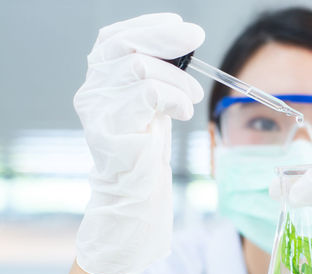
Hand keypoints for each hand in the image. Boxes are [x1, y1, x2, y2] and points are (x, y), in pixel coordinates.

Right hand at [73, 13, 204, 273]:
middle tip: (196, 37)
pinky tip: (184, 111)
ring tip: (192, 97)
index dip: (146, 26)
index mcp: (100, 78)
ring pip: (140, 71)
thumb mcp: (153, 98)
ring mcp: (97, 109)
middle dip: (165, 39)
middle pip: (124, 46)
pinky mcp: (109, 129)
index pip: (114, 38)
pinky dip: (175, 98)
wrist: (134, 189)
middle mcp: (92, 89)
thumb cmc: (146, 142)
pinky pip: (148, 96)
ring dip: (178, 80)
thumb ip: (156, 71)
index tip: (179, 25)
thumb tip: (183, 38)